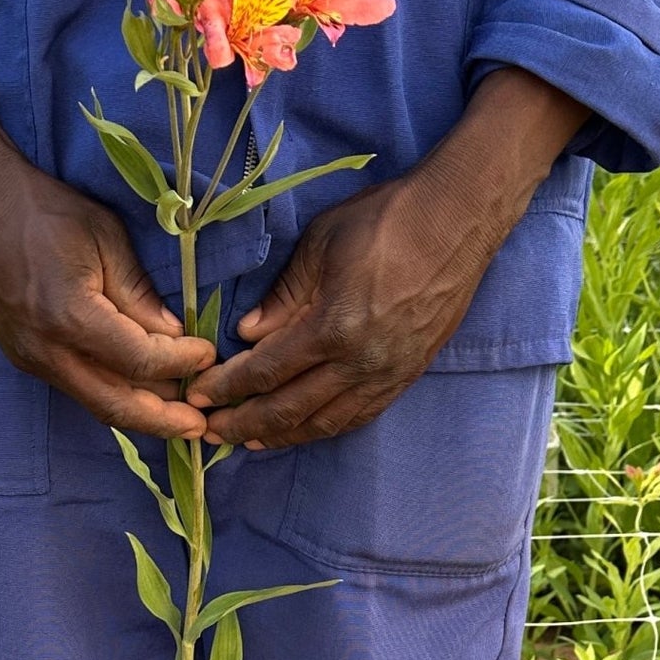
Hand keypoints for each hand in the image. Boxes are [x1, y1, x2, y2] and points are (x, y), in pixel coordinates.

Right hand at [0, 161, 215, 441]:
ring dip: (140, 414)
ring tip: (178, 418)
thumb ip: (139, 293)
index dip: (180, 363)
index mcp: (70, 318)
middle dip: (163, 421)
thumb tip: (174, 336)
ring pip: (95, 402)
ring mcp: (31, 359)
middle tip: (201, 426)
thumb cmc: (44, 210)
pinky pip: (78, 388)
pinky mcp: (24, 357)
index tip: (208, 353)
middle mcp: (47, 352)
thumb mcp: (105, 239)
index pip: (139, 361)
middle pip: (116, 405)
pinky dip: (113, 395)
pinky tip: (140, 394)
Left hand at [187, 69, 589, 448]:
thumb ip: (283, 296)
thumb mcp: (321, 244)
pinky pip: (358, 415)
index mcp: (334, 327)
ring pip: (325, 422)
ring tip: (248, 440)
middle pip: (290, 409)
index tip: (199, 396)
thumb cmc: (387, 219)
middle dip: (243, 423)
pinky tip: (303, 429)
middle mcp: (361, 363)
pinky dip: (324, 428)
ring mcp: (388, 374)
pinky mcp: (408, 374)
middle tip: (209, 431)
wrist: (460, 220)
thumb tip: (247, 334)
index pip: (267, 371)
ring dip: (282, 435)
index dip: (228, 388)